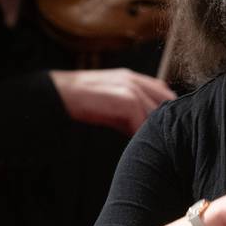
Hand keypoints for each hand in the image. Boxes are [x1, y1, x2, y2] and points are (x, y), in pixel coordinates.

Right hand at [49, 68, 175, 135]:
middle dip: (165, 122)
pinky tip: (135, 145)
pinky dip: (139, 134)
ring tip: (151, 147)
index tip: (165, 129)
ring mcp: (131, 88)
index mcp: (131, 78)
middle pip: (165, 102)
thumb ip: (127, 112)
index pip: (163, 92)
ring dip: (153, 131)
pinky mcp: (126, 99)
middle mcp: (134, 80)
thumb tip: (141, 131)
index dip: (167, 111)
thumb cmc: (80, 102)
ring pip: (155, 113)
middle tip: (163, 141)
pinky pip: (142, 121)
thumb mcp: (108, 104)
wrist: (58, 94)